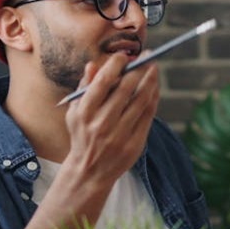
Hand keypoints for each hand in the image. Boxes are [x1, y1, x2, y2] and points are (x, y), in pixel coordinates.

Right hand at [62, 53, 159, 189]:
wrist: (89, 172)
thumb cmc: (82, 135)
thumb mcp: (74, 112)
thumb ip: (84, 88)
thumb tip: (93, 65)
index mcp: (84, 113)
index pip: (102, 82)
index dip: (115, 65)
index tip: (124, 56)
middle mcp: (101, 123)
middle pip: (125, 89)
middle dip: (138, 68)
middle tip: (146, 56)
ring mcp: (119, 135)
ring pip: (141, 100)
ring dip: (150, 80)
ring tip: (154, 67)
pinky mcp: (134, 144)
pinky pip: (148, 115)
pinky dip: (153, 98)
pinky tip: (155, 87)